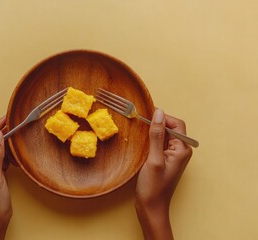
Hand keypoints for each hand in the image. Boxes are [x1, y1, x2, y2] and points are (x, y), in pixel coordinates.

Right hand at [135, 109, 192, 239]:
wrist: (151, 207)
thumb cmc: (153, 187)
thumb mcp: (154, 159)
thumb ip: (157, 135)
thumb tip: (159, 112)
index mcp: (182, 149)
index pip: (176, 124)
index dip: (162, 118)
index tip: (145, 117)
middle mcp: (180, 151)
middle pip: (170, 128)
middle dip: (156, 125)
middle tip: (140, 126)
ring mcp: (173, 156)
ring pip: (164, 135)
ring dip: (152, 133)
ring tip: (140, 135)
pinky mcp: (164, 159)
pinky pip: (159, 144)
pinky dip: (151, 140)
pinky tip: (141, 144)